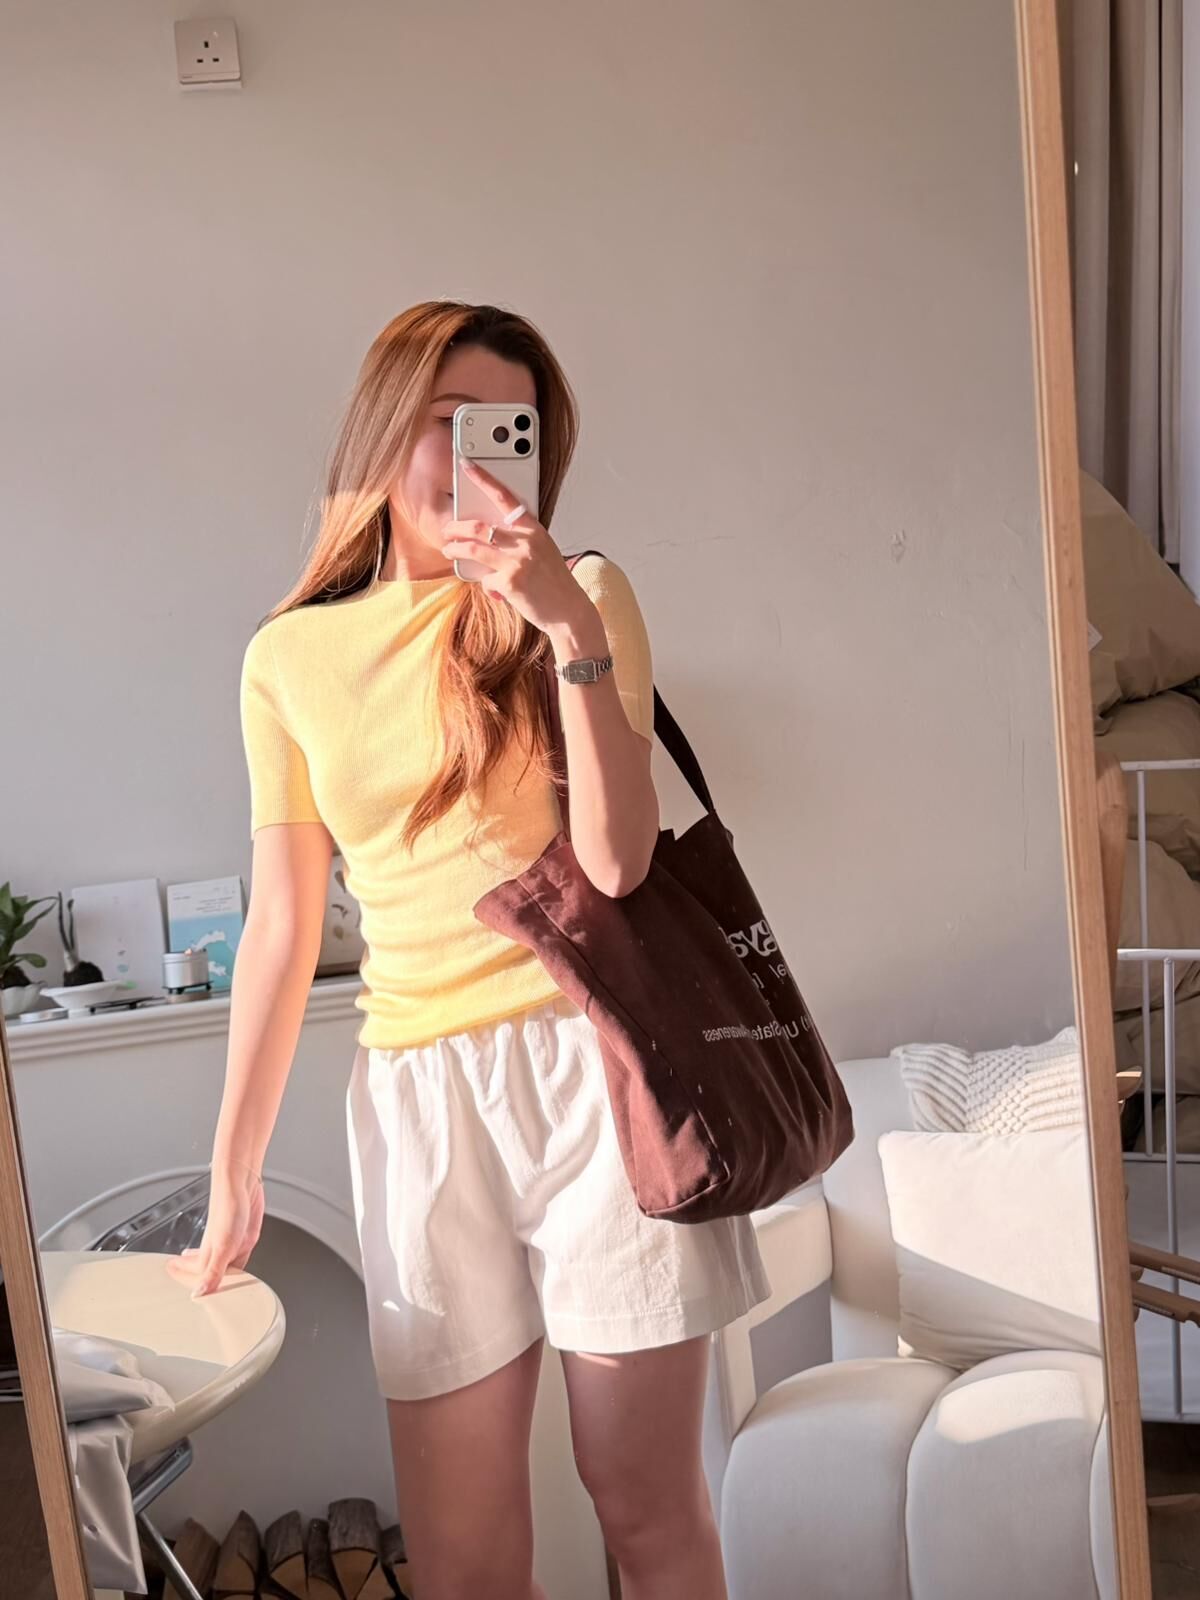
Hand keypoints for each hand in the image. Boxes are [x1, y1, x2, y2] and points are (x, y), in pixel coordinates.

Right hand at [165, 1162, 264, 1297]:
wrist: (241, 1181)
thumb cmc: (229, 1207)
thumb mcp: (222, 1247)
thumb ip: (213, 1272)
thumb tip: (200, 1293)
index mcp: (210, 1254)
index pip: (198, 1275)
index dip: (189, 1281)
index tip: (178, 1287)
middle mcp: (220, 1248)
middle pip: (208, 1268)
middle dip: (198, 1276)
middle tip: (190, 1284)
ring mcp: (233, 1240)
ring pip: (224, 1261)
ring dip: (216, 1268)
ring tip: (209, 1274)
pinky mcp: (248, 1232)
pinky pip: (240, 1251)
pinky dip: (236, 1258)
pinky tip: (236, 1255)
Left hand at [440, 460, 596, 637]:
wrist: (569, 611)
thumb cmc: (555, 583)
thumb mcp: (542, 552)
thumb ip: (519, 541)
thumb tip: (489, 540)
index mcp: (534, 529)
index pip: (505, 497)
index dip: (483, 478)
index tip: (467, 465)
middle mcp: (525, 541)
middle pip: (478, 526)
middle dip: (455, 527)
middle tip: (447, 531)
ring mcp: (517, 562)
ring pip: (472, 549)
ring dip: (455, 550)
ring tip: (449, 551)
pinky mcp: (510, 582)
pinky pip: (485, 580)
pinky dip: (486, 585)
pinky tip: (495, 591)